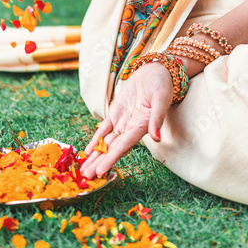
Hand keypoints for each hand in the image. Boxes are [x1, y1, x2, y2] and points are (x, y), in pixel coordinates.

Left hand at [80, 62, 173, 178]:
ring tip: (85, 169)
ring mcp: (123, 121)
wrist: (157, 71)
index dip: (112, 158)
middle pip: (112, 148)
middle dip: (99, 162)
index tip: (101, 171)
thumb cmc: (162, 84)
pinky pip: (104, 129)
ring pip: (106, 142)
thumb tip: (156, 137)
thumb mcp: (161, 98)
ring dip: (96, 156)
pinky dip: (96, 140)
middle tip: (86, 177)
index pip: (124, 145)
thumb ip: (157, 118)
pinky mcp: (117, 112)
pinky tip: (88, 151)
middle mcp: (131, 127)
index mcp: (142, 126)